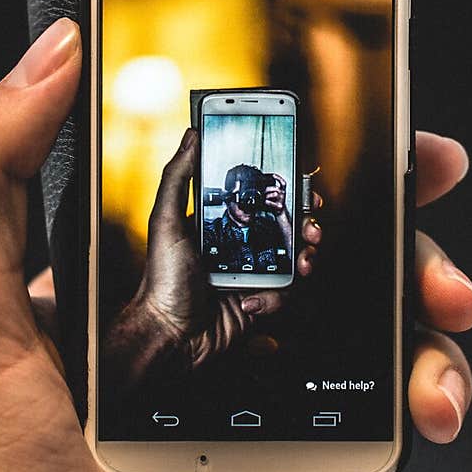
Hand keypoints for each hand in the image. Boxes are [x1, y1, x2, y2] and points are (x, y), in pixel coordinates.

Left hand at [108, 137, 318, 377]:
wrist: (170, 336)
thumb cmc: (162, 281)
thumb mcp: (166, 221)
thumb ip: (178, 177)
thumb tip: (191, 135)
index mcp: (220, 223)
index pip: (258, 197)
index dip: (283, 189)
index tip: (299, 183)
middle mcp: (239, 245)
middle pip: (285, 225)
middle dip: (306, 222)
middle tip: (310, 225)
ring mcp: (252, 273)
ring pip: (294, 257)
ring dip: (305, 256)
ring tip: (303, 261)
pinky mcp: (260, 300)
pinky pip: (286, 292)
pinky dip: (278, 295)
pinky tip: (255, 298)